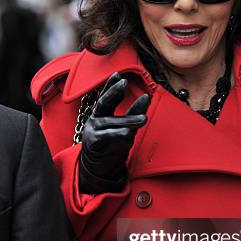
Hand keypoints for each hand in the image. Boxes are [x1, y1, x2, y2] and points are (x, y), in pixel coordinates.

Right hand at [79, 72, 149, 193]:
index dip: (110, 85)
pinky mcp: (95, 143)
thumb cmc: (111, 142)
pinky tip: (127, 133)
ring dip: (129, 120)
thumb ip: (132, 112)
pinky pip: (109, 137)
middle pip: (104, 103)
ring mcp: (94, 131)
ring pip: (113, 122)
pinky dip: (118, 135)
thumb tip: (147, 98)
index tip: (118, 74)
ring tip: (143, 118)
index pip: (105, 95)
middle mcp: (96, 119)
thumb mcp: (123, 125)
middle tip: (124, 83)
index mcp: (100, 112)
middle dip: (113, 92)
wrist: (98, 165)